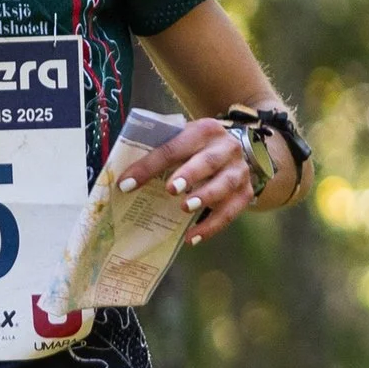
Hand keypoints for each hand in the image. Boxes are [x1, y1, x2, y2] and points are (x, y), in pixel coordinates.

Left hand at [122, 118, 259, 247]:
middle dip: (190, 174)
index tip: (127, 184)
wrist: (234, 150)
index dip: (149, 165)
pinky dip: (212, 226)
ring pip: (226, 184)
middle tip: (171, 189)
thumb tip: (122, 181)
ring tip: (185, 209)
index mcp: (204, 130)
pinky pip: (231, 211)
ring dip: (205, 197)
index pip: (173, 146)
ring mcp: (239, 170)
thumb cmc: (196, 149)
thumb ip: (158, 153)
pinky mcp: (245, 192)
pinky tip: (192, 237)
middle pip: (208, 161)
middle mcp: (226, 147)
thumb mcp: (181, 141)